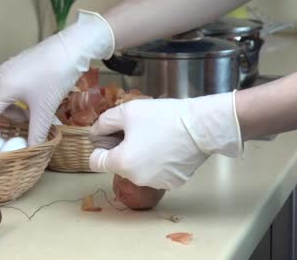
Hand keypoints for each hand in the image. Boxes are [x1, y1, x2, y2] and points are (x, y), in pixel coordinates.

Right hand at [0, 10, 114, 145]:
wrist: (70, 49)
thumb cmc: (56, 77)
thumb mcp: (45, 109)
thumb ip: (36, 133)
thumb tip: (30, 151)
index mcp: (1, 88)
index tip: (0, 144)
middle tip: (0, 132)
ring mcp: (4, 69)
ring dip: (0, 109)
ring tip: (24, 118)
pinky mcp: (13, 65)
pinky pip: (0, 86)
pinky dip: (7, 99)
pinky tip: (28, 104)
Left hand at [88, 91, 241, 189]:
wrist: (201, 126)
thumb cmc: (162, 117)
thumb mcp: (127, 112)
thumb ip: (104, 123)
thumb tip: (95, 133)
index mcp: (122, 163)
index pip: (95, 162)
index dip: (100, 146)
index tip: (112, 135)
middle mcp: (136, 179)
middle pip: (118, 165)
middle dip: (122, 150)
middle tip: (138, 131)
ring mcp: (156, 184)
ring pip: (138, 170)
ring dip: (140, 157)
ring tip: (156, 138)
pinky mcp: (173, 184)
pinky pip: (157, 173)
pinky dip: (158, 163)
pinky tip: (169, 148)